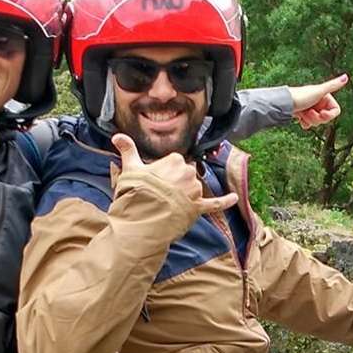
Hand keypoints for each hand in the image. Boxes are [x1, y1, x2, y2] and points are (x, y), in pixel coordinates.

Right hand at [113, 133, 237, 217]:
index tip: (153, 182)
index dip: (163, 173)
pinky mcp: (198, 208)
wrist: (143, 217)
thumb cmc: (136, 191)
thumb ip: (127, 150)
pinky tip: (235, 198)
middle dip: (175, 184)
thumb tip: (117, 136)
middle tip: (159, 195)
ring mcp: (194, 191)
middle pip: (185, 175)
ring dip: (186, 196)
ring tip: (168, 206)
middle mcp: (188, 172)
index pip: (174, 163)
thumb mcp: (129, 168)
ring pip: (194, 189)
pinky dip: (225, 201)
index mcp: (175, 160)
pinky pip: (214, 204)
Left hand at [288, 74, 346, 129]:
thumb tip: (346, 77)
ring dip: (311, 120)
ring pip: (318, 122)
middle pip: (326, 118)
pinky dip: (306, 124)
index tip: (321, 113)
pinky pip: (309, 124)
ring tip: (302, 114)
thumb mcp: (319, 91)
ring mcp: (311, 108)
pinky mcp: (303, 115)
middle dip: (318, 118)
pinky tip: (300, 119)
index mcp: (325, 96)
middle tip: (308, 113)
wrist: (283, 103)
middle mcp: (318, 101)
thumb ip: (333, 85)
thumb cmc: (300, 96)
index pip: (335, 111)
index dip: (329, 115)